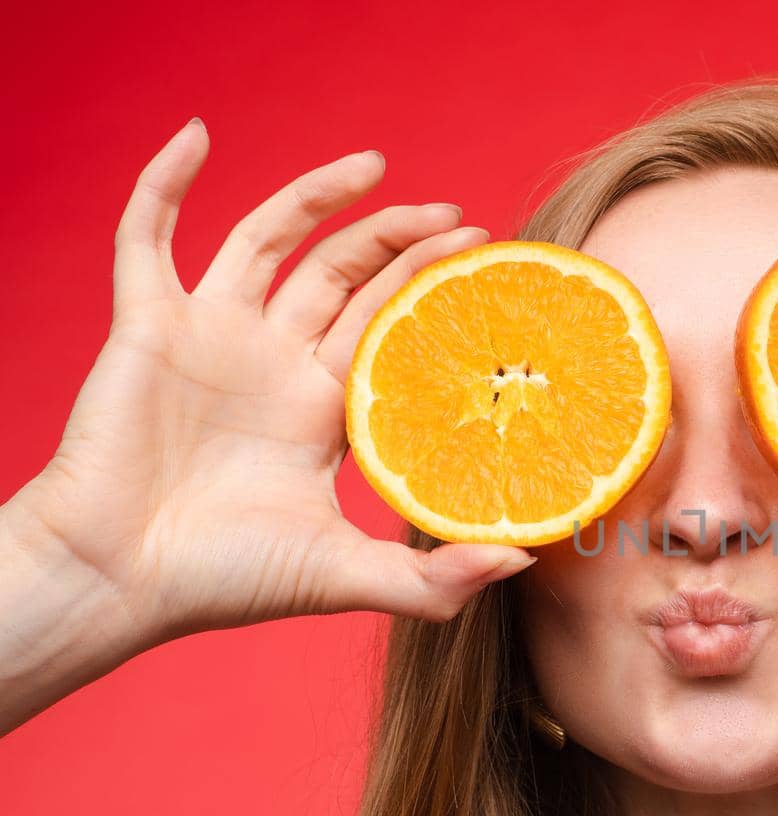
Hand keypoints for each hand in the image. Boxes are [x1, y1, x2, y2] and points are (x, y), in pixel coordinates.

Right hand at [13, 119, 534, 644]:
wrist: (119, 580)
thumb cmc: (225, 581)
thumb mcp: (346, 575)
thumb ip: (432, 578)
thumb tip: (521, 559)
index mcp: (321, 409)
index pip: (387, 327)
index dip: (429, 291)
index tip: (484, 262)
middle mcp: (273, 363)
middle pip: (343, 276)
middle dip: (398, 241)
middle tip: (456, 218)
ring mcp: (210, 337)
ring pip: (268, 241)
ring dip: (316, 197)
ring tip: (375, 164)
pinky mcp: (148, 326)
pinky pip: (147, 238)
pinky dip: (166, 184)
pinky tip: (197, 136)